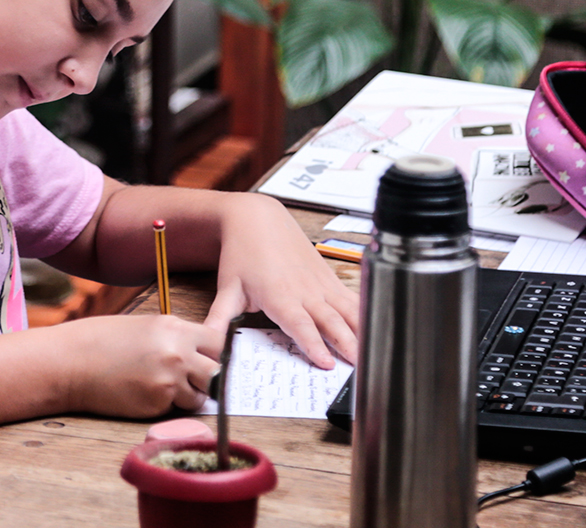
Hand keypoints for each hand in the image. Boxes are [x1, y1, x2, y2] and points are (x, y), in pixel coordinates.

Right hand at [59, 315, 223, 417]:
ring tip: (164, 386)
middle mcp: (178, 354)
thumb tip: (201, 350)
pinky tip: (145, 393)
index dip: (217, 353)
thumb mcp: (147, 326)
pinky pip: (176, 408)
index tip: (212, 359)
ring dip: (189, 395)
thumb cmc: (104, 341)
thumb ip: (177, 336)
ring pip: (200, 395)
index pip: (219, 342)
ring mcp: (169, 381)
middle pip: (218, 372)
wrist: (72, 363)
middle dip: (210, 377)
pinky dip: (167, 405)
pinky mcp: (157, 404)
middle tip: (195, 379)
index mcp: (176, 328)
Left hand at [204, 194, 359, 369]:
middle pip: (330, 321)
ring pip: (346, 310)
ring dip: (361, 331)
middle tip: (360, 368)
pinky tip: (377, 326)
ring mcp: (320, 284)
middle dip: (347, 344)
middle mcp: (304, 291)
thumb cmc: (242, 253)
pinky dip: (365, 312)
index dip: (314, 344)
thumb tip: (208, 343)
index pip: (300, 324)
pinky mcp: (328, 277)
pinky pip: (351, 297)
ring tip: (375, 352)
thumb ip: (220, 319)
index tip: (327, 363)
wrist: (258, 219)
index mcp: (279, 295)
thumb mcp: (227, 288)